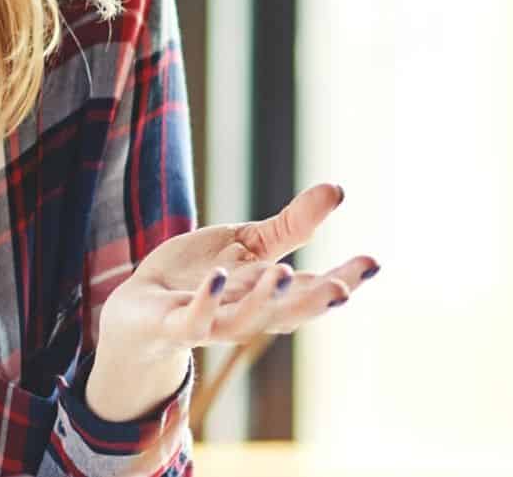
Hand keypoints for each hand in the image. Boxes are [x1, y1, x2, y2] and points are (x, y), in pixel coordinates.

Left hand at [87, 183, 377, 421]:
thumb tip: (338, 188)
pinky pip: (193, 320)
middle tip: (344, 288)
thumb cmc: (202, 276)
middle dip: (314, 303)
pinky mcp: (174, 323)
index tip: (373, 262)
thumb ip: (292, 225)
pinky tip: (219, 275)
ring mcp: (211, 323)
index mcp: (270, 296)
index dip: (344, 280)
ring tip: (284, 274)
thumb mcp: (249, 244)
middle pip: (288, 314)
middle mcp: (247, 314)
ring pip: (244, 322)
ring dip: (265, 303)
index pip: (313, 290)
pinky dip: (207, 301)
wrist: (140, 309)